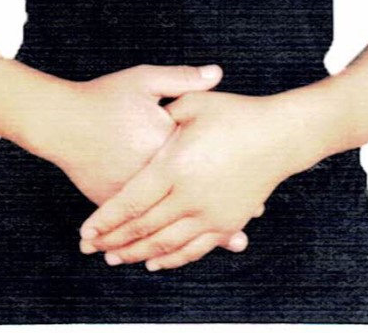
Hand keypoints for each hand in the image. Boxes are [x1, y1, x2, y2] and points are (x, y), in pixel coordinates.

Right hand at [15, 61, 250, 253]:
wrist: (59, 120)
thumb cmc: (103, 98)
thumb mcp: (144, 80)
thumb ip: (182, 79)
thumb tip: (217, 73)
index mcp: (163, 143)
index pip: (204, 162)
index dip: (231, 175)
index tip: (256, 190)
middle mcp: (149, 173)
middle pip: (190, 198)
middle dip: (218, 216)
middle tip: (244, 235)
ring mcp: (129, 191)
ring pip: (165, 221)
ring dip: (193, 235)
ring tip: (220, 246)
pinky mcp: (111, 201)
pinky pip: (139, 225)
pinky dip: (158, 238)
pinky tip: (174, 250)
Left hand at [78, 90, 293, 270]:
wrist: (281, 135)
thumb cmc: (236, 113)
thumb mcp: (194, 104)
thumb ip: (163, 110)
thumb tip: (139, 119)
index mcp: (176, 165)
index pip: (132, 202)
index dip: (106, 219)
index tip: (86, 230)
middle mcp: (191, 196)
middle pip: (144, 228)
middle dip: (114, 241)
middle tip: (92, 248)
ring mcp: (211, 214)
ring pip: (166, 245)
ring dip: (138, 255)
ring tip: (115, 258)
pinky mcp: (227, 222)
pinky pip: (194, 249)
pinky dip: (172, 259)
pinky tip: (155, 262)